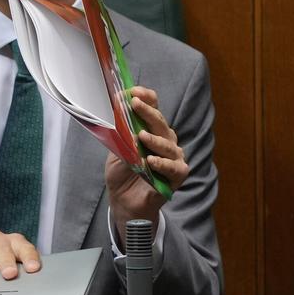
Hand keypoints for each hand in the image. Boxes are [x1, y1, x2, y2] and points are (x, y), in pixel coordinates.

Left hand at [106, 86, 188, 245]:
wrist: (124, 202)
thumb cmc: (122, 174)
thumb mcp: (116, 151)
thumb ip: (120, 136)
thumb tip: (117, 118)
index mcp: (152, 130)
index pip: (154, 108)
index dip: (145, 98)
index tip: (132, 92)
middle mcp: (165, 140)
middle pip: (160, 122)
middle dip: (147, 112)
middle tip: (134, 104)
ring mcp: (173, 157)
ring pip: (168, 144)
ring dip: (155, 139)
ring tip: (141, 137)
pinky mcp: (177, 176)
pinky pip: (174, 167)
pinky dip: (163, 163)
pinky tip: (151, 161)